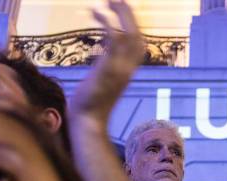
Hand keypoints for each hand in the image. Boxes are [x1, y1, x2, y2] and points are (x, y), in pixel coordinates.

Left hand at [68, 0, 144, 130]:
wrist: (88, 122)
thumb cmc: (89, 107)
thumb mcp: (101, 85)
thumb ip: (105, 70)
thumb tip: (100, 62)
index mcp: (128, 72)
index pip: (138, 45)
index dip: (132, 26)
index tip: (121, 11)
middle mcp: (129, 70)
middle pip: (138, 36)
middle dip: (129, 15)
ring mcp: (120, 69)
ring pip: (130, 35)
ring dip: (120, 14)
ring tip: (109, 0)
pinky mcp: (108, 68)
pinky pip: (113, 40)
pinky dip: (107, 23)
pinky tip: (96, 13)